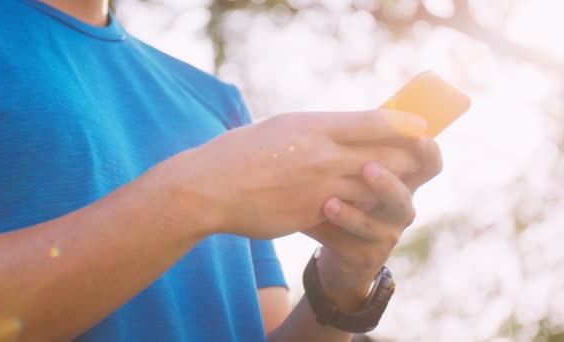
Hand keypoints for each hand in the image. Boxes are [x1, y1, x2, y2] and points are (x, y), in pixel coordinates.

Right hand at [179, 110, 426, 238]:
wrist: (211, 188)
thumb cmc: (242, 151)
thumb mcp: (283, 126)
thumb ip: (319, 129)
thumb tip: (349, 130)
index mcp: (316, 126)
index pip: (378, 121)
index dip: (407, 125)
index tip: (421, 128)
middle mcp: (325, 155)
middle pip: (388, 157)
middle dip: (409, 159)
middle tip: (421, 159)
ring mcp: (321, 188)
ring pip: (375, 189)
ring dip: (391, 188)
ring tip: (399, 186)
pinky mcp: (314, 215)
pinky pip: (352, 213)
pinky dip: (364, 210)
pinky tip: (369, 209)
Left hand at [304, 138, 441, 310]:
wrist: (333, 242)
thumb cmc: (347, 192)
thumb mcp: (356, 168)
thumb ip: (361, 146)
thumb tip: (350, 115)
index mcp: (403, 179)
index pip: (428, 163)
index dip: (427, 150)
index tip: (417, 135)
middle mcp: (400, 207)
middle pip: (404, 196)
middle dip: (387, 183)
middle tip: (366, 168)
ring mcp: (385, 233)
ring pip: (376, 224)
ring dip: (353, 214)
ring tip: (329, 202)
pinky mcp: (365, 254)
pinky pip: (349, 243)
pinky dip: (328, 230)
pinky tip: (309, 220)